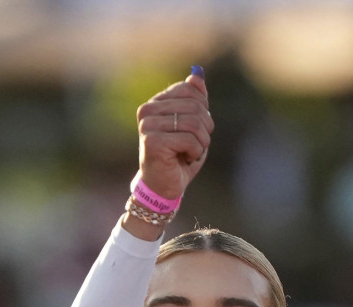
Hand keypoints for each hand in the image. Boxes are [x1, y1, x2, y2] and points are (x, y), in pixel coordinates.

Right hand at [134, 72, 211, 204]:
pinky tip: (185, 159)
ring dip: (201, 142)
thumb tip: (198, 74)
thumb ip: (195, 100)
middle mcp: (147, 111)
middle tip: (197, 144)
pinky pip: (189, 139)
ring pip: (194, 123)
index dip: (202, 110)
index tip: (196, 128)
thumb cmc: (178, 156)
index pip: (189, 90)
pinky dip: (195, 152)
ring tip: (191, 152)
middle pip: (194, 106)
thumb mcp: (192, 125)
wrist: (163, 187)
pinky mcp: (152, 141)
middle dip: (205, 128)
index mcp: (155, 103)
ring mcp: (147, 126)